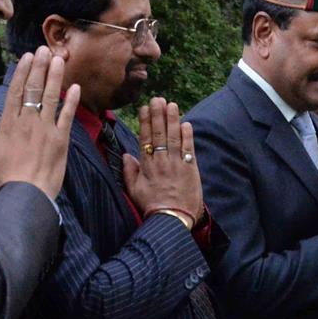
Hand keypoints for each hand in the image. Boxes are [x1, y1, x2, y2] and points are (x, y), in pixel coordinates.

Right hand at [0, 47, 78, 198]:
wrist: (26, 195)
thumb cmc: (3, 176)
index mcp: (9, 123)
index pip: (16, 91)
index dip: (22, 72)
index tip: (27, 57)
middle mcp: (28, 121)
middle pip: (34, 88)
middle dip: (39, 67)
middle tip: (44, 49)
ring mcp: (46, 129)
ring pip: (51, 97)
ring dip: (55, 77)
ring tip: (60, 59)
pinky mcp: (62, 140)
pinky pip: (67, 117)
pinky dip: (71, 101)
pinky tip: (75, 87)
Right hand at [124, 98, 202, 221]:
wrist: (171, 219)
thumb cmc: (151, 205)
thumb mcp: (134, 190)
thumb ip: (129, 171)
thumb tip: (126, 155)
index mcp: (146, 165)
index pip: (145, 138)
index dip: (145, 122)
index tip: (145, 108)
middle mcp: (161, 161)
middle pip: (159, 134)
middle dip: (158, 114)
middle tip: (158, 99)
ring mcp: (176, 164)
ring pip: (174, 137)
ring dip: (173, 120)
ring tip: (171, 104)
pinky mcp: (190, 169)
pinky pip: (189, 149)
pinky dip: (188, 136)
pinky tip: (186, 123)